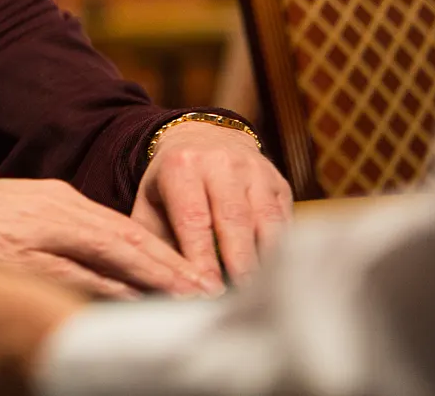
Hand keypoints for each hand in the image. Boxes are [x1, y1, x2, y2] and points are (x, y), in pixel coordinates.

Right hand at [0, 167, 220, 298]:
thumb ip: (64, 232)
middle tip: (208, 296)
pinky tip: (118, 312)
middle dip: (170, 272)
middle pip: (124, 243)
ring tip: (180, 307)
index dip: (167, 255)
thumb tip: (113, 263)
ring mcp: (28, 235)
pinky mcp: (3, 258)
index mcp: (59, 198)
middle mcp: (51, 212)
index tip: (202, 278)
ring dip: (143, 288)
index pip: (126, 231)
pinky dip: (95, 296)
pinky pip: (60, 281)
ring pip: (100, 263)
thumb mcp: (22, 212)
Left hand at [131, 120, 291, 286]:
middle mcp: (221, 163)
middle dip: (238, 263)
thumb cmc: (174, 180)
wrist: (203, 138)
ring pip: (265, 221)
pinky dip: (281, 249)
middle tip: (239, 296)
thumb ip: (152, 239)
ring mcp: (254, 170)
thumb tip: (159, 283)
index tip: (207, 289)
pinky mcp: (278, 181)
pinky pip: (284, 219)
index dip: (202, 258)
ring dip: (265, 259)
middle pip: (234, 220)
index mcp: (182, 166)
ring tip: (261, 292)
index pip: (193, 219)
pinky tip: (275, 274)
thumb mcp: (150, 200)